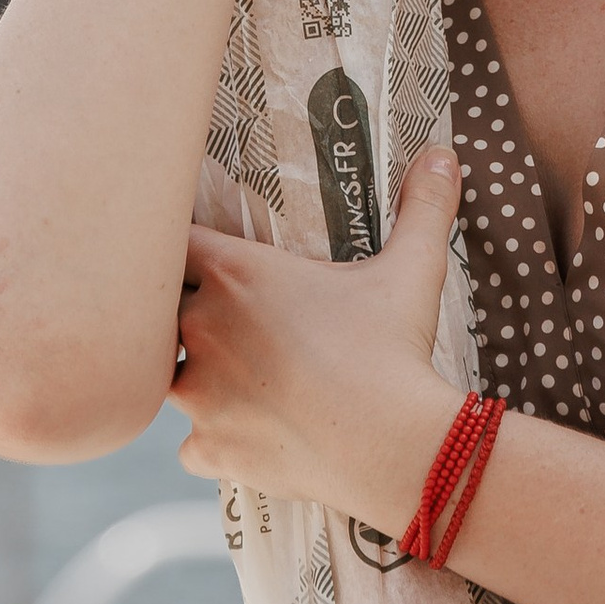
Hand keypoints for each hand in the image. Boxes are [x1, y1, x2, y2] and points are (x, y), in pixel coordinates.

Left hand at [170, 145, 460, 533]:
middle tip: (223, 320)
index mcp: (235, 273)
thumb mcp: (411, 271)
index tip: (197, 256)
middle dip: (184, 312)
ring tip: (234, 376)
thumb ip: (421, 208)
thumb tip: (444, 154)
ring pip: (166, 378)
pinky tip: (248, 434)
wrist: (395, 448)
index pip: (170, 241)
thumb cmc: (394, 351)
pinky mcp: (208, 449)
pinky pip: (191, 444)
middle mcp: (202, 327)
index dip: (179, 247)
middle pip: (160, 310)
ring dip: (193, 376)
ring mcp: (198, 394)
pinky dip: (214, 441)